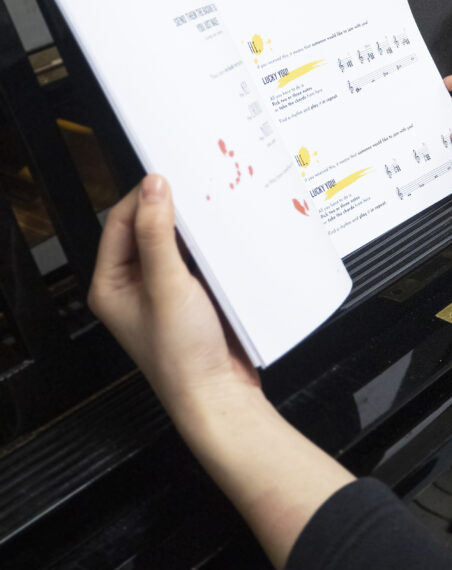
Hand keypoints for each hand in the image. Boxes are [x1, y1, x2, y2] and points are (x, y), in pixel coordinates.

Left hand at [88, 174, 260, 421]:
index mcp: (111, 282)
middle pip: (148, 226)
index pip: (119, 221)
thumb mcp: (166, 286)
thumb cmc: (181, 357)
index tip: (167, 175)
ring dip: (193, 224)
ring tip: (211, 204)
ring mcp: (165, 287)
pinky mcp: (194, 291)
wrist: (220, 394)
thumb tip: (153, 186)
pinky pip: (198, 254)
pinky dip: (209, 241)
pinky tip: (224, 232)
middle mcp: (134, 282)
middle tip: (194, 184)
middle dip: (171, 206)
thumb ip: (157, 234)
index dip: (142, 196)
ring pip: (176, 239)